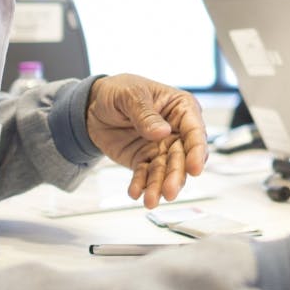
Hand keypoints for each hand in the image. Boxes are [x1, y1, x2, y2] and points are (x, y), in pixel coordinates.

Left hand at [85, 75, 207, 208]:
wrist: (92, 105)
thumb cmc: (118, 90)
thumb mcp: (130, 95)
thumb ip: (145, 114)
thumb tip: (162, 131)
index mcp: (181, 108)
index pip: (195, 131)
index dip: (197, 151)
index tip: (194, 168)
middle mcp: (176, 130)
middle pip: (182, 157)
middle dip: (176, 175)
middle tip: (169, 190)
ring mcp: (161, 147)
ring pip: (166, 170)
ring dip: (159, 186)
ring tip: (151, 199)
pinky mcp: (145, 159)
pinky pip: (146, 175)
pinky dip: (142, 185)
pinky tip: (136, 192)